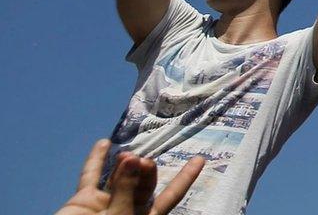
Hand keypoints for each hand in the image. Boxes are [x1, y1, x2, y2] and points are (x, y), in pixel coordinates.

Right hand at [58, 140, 204, 214]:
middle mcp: (127, 208)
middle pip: (144, 183)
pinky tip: (104, 144)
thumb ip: (126, 189)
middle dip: (146, 170)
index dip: (185, 178)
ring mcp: (105, 203)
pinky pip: (91, 177)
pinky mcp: (84, 201)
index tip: (200, 159)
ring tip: (127, 156)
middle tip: (143, 161)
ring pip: (119, 177)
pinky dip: (96, 161)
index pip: (171, 195)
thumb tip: (132, 159)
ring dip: (124, 164)